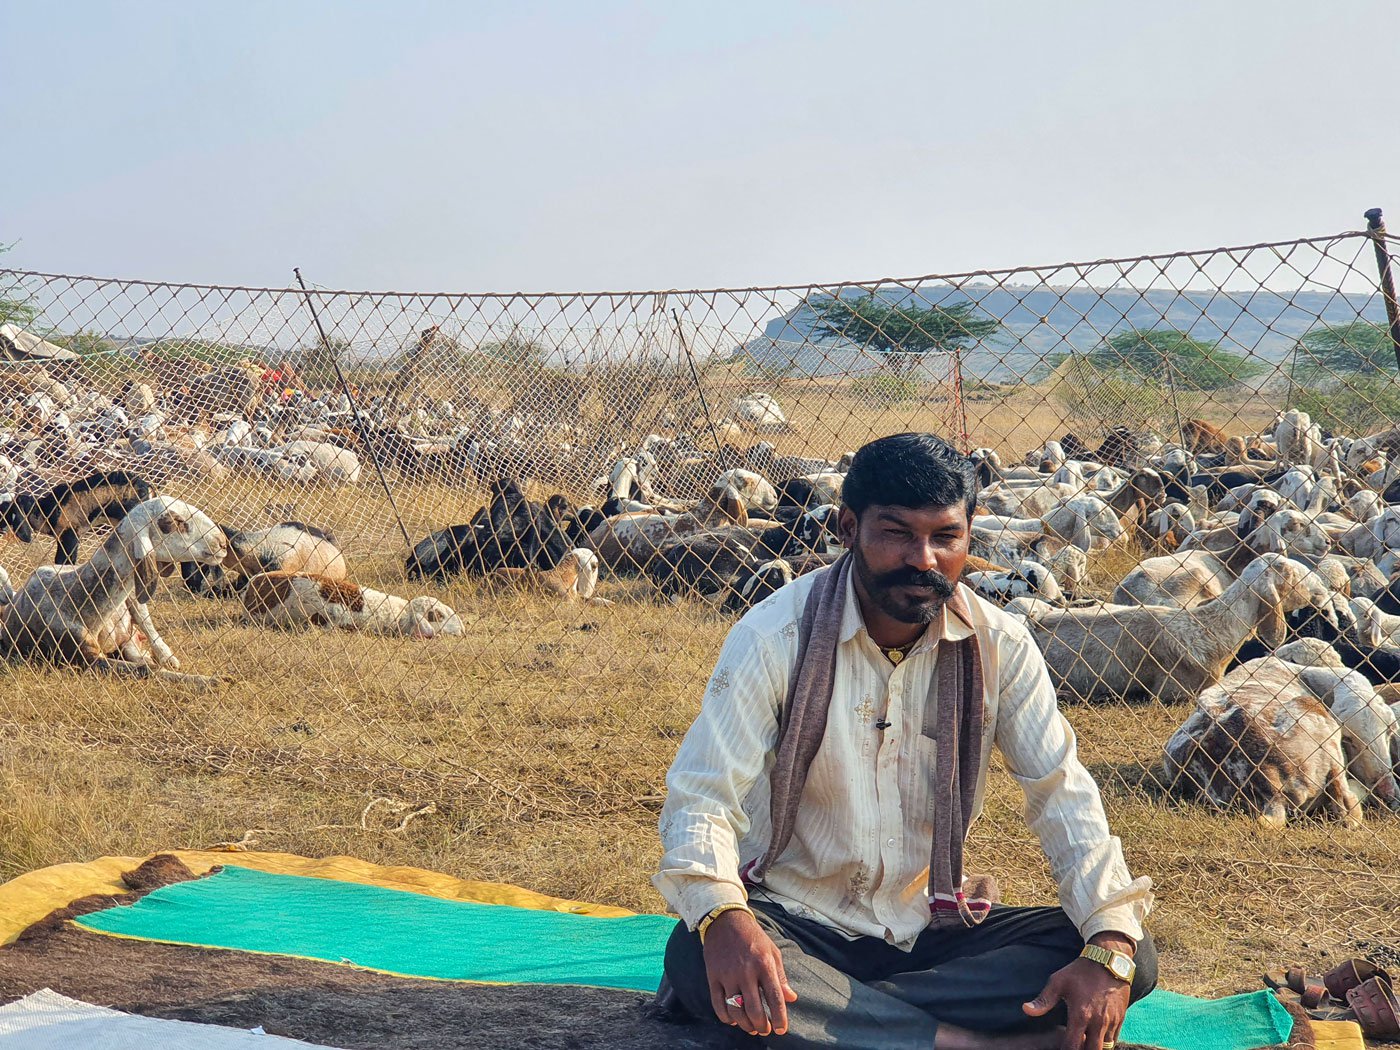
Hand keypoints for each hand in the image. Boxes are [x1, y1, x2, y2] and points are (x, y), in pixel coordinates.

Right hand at [702, 909, 797, 1036]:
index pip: (775, 998)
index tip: (781, 1030)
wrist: (725, 920)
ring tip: (752, 1028)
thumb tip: (791, 998)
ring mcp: (728, 975)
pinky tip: (733, 1020)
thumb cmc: (753, 937)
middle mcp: (746, 971)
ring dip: (745, 1025)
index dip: (780, 1018)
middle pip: (755, 1009)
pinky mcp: (713, 976)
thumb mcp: (772, 951)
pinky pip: (718, 1004)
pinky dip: (726, 1017)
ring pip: (736, 1010)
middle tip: (765, 1030)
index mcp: (764, 964)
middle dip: (762, 1026)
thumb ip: (781, 976)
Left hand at [1022, 935, 1133, 1049]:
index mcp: (1080, 1015)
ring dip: (1094, 1047)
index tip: (1060, 1048)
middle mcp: (1098, 1023)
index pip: (1072, 1046)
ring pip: (1105, 1048)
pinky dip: (1105, 1042)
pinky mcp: (1120, 1019)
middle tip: (1073, 1046)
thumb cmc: (1080, 971)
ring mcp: (1111, 1022)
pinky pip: (1114, 1040)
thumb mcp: (1058, 982)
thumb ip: (1043, 1000)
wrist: (1108, 960)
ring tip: (1084, 1042)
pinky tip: (1096, 1037)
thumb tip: (1026, 1010)